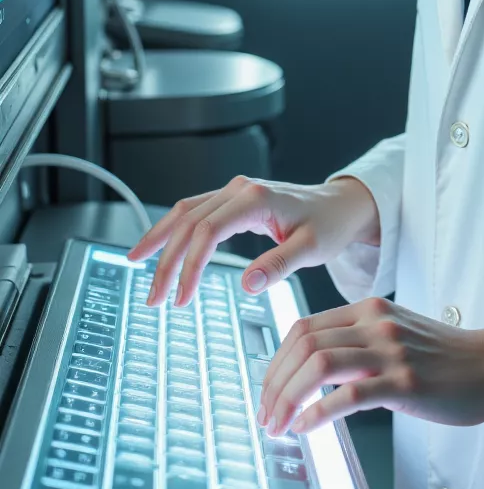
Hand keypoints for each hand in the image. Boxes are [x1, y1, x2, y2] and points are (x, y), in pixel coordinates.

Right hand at [126, 174, 380, 306]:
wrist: (342, 204)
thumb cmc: (330, 224)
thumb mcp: (313, 248)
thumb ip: (280, 264)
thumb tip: (247, 284)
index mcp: (256, 198)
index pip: (207, 233)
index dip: (189, 266)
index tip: (182, 299)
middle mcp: (239, 189)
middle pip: (188, 222)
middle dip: (166, 260)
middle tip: (154, 298)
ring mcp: (234, 191)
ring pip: (184, 212)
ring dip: (160, 239)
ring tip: (136, 265)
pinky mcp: (233, 199)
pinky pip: (194, 211)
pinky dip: (172, 229)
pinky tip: (157, 246)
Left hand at [258, 298, 483, 434]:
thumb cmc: (448, 358)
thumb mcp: (397, 335)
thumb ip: (359, 343)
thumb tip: (314, 371)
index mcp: (370, 310)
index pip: (302, 327)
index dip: (276, 362)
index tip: (268, 391)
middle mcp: (376, 324)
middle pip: (303, 344)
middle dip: (274, 384)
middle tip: (266, 415)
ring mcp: (391, 351)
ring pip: (318, 365)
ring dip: (288, 399)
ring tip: (278, 426)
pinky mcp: (405, 382)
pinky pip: (348, 395)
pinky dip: (318, 413)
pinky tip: (307, 428)